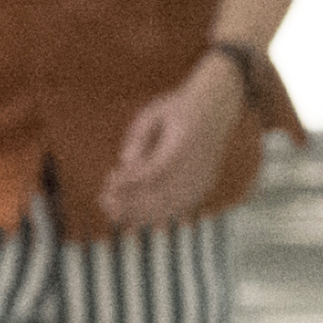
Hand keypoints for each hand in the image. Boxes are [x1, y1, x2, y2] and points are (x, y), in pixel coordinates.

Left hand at [100, 55, 243, 230]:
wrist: (218, 107)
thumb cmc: (180, 107)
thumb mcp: (155, 112)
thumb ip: (138, 135)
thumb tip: (124, 161)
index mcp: (183, 145)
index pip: (153, 171)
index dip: (129, 181)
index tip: (109, 180)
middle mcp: (196, 167)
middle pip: (160, 195)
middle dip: (129, 202)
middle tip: (103, 201)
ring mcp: (203, 179)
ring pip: (169, 207)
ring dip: (140, 213)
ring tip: (114, 211)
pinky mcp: (205, 186)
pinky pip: (180, 208)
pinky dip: (157, 214)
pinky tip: (136, 214)